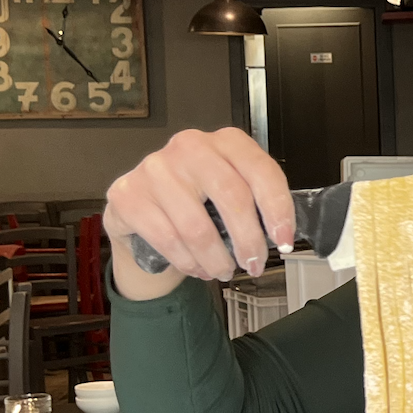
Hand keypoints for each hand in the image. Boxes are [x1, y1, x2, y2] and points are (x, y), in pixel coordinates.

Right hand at [103, 128, 294, 288]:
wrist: (139, 207)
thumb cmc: (195, 200)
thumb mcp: (230, 191)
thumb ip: (255, 201)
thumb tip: (283, 236)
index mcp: (226, 141)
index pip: (262, 171)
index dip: (278, 210)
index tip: (285, 240)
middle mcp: (190, 147)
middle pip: (233, 198)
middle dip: (249, 241)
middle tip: (254, 264)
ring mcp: (155, 168)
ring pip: (198, 227)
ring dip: (217, 259)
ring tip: (224, 272)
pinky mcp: (128, 194)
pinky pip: (167, 239)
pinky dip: (188, 263)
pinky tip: (198, 269)